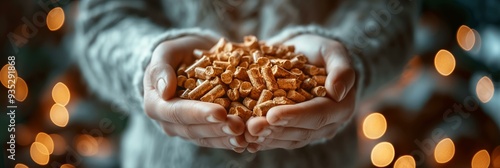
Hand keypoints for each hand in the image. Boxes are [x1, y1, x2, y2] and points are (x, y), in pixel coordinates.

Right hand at [143, 36, 247, 152]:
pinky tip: (248, 141)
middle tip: (239, 126)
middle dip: (217, 129)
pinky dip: (232, 140)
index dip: (198, 114)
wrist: (191, 58)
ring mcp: (187, 129)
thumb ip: (161, 68)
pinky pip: (217, 139)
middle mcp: (170, 123)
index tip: (220, 112)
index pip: (176, 113)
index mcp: (156, 105)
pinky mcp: (204, 131)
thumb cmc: (176, 54)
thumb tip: (164, 90)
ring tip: (246, 135)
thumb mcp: (166, 53)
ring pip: (208, 138)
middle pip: (194, 130)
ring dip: (227, 138)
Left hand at [245, 34, 356, 151]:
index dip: (295, 116)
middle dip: (275, 130)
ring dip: (265, 138)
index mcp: (340, 106)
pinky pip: (278, 140)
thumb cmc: (321, 52)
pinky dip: (262, 140)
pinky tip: (244, 140)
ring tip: (245, 133)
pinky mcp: (294, 132)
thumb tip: (337, 91)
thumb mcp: (333, 51)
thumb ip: (341, 69)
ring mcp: (310, 131)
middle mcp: (327, 124)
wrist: (306, 55)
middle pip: (300, 132)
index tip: (272, 115)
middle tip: (251, 127)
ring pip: (287, 140)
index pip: (317, 115)